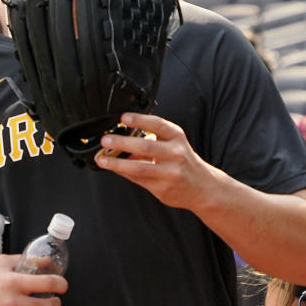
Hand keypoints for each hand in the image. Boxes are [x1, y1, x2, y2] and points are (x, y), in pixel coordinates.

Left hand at [96, 112, 220, 210]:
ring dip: (117, 163)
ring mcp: (169, 172)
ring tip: (102, 159)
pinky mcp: (163, 188)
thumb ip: (151, 141)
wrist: (203, 187)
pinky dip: (124, 173)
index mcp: (177, 137)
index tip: (123, 118)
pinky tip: (114, 169)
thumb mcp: (173, 145)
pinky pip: (138, 180)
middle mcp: (175, 153)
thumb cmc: (184, 162)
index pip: (157, 124)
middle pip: (145, 147)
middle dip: (121, 143)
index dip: (139, 120)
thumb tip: (123, 141)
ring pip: (138, 168)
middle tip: (106, 140)